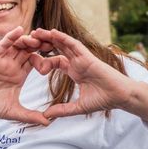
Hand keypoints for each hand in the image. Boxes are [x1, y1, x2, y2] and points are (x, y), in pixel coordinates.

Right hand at [0, 27, 47, 125]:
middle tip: (53, 42)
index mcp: (19, 75)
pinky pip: (3, 44)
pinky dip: (10, 36)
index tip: (59, 58)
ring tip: (38, 39)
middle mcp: (12, 65)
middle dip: (41, 45)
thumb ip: (31, 116)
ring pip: (18, 45)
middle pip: (29, 50)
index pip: (36, 61)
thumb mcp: (14, 112)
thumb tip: (48, 123)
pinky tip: (19, 30)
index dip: (47, 58)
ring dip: (28, 40)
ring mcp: (3, 60)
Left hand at [16, 29, 138, 119]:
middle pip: (57, 49)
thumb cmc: (104, 100)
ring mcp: (83, 58)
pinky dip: (63, 38)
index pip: (55, 61)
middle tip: (28, 40)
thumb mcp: (78, 107)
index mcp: (75, 72)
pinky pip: (74, 44)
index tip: (30, 61)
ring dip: (50, 37)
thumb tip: (46, 116)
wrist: (119, 96)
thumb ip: (62, 110)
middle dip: (43, 44)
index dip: (43, 61)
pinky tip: (52, 32)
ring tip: (35, 32)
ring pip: (63, 44)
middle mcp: (77, 63)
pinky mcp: (88, 56)